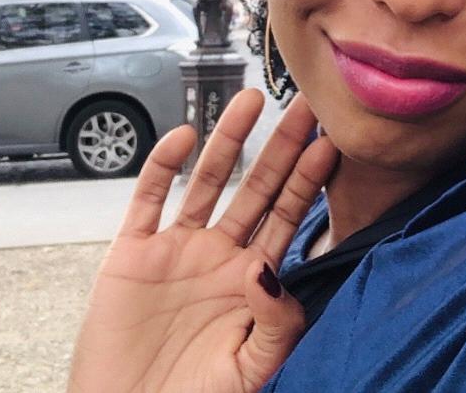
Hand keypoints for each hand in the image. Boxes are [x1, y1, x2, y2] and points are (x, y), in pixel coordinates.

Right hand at [67, 88, 337, 392]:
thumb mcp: (254, 368)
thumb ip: (276, 320)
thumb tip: (268, 267)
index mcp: (252, 281)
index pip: (288, 218)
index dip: (309, 180)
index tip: (332, 143)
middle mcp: (217, 256)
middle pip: (256, 188)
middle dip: (281, 146)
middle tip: (306, 104)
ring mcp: (175, 251)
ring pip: (207, 182)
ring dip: (228, 141)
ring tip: (249, 100)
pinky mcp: (132, 255)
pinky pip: (149, 200)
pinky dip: (163, 167)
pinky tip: (183, 137)